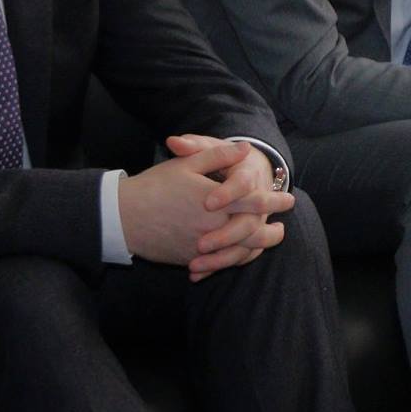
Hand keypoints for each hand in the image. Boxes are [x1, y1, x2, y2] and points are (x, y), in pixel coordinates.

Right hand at [121, 140, 288, 281]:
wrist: (121, 217)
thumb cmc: (154, 186)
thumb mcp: (186, 164)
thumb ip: (217, 154)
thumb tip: (245, 148)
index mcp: (214, 201)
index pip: (253, 201)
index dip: (274, 200)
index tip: (289, 199)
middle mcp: (211, 226)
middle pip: (252, 232)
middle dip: (271, 231)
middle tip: (283, 227)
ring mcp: (200, 246)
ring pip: (237, 252)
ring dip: (257, 248)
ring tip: (267, 242)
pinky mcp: (189, 259)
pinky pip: (217, 263)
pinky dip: (232, 260)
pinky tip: (241, 254)